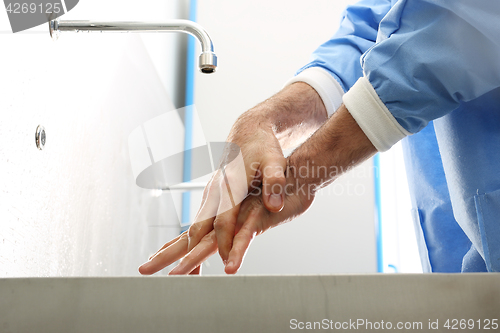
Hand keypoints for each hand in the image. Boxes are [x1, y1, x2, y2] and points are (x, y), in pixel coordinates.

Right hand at [139, 83, 327, 274]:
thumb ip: (275, 183)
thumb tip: (274, 206)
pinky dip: (192, 236)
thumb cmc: (263, 147)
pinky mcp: (212, 193)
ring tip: (178, 267)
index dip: (224, 242)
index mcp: (230, 185)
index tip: (226, 262)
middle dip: (187, 250)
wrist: (248, 131)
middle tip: (179, 272)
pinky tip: (190, 248)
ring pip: (195, 223)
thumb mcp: (275, 161)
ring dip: (185, 245)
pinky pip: (199, 219)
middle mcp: (215, 190)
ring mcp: (211, 191)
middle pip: (198, 225)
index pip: (224, 220)